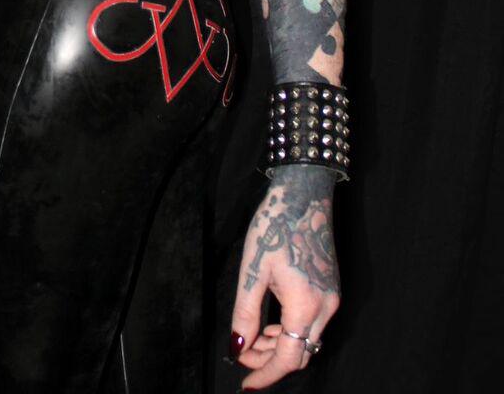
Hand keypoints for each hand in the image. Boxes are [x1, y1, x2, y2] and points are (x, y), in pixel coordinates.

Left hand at [230, 166, 339, 388]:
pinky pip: (313, 324)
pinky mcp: (331, 289)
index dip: (265, 374)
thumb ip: (245, 314)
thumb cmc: (274, 226)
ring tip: (254, 336)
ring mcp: (332, 298)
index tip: (246, 384)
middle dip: (271, 361)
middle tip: (243, 354)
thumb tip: (238, 348)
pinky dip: (293, 331)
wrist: (302, 195)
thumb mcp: (252, 271)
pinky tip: (273, 322)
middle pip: (301, 354)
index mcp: (305, 304)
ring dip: (282, 346)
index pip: (288, 358)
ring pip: (308, 341)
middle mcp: (326, 307)